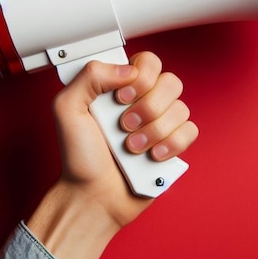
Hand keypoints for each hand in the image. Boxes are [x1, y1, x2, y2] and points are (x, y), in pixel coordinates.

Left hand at [26, 51, 197, 258]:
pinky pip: (190, 132)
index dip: (140, 78)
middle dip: (148, 107)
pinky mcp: (173, 146)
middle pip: (171, 82)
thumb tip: (127, 70)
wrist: (92, 196)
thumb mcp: (67, 109)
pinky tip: (151, 156)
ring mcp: (160, 124)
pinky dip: (171, 144)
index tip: (120, 99)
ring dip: (155, 131)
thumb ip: (90, 76)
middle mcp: (143, 102)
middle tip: (124, 125)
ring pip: (181, 109)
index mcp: (120, 88)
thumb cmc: (78, 157)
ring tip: (132, 147)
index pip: (148, 62)